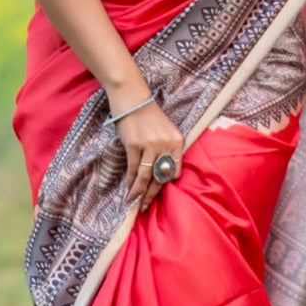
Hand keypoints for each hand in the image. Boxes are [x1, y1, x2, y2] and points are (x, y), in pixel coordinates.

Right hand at [113, 94, 183, 211]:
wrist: (132, 97)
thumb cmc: (148, 115)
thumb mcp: (165, 131)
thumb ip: (168, 150)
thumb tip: (162, 175)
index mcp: (177, 141)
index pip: (175, 170)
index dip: (166, 184)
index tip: (158, 194)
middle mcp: (166, 144)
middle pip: (160, 176)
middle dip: (152, 194)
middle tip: (145, 207)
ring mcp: (150, 145)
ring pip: (146, 176)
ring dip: (139, 192)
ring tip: (134, 202)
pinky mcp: (134, 145)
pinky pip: (133, 168)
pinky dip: (130, 180)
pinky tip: (128, 188)